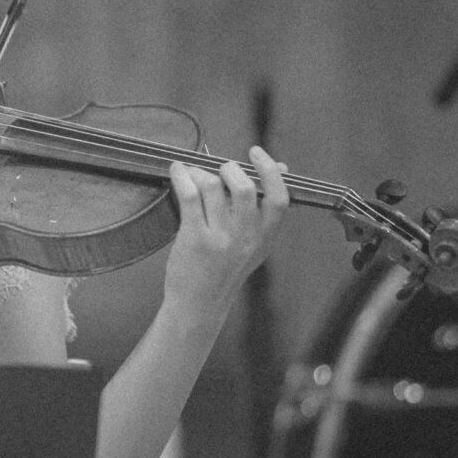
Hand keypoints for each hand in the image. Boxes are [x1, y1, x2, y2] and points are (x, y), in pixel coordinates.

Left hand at [161, 145, 288, 308]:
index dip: (270, 170)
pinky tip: (177, 172)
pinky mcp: (194, 238)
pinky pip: (189, 195)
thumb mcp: (253, 243)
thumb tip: (280, 167)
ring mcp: (220, 238)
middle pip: (244, 187)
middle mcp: (245, 237)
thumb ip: (263, 209)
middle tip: (218, 170)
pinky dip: (181, 176)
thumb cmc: (223, 270)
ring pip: (212, 186)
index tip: (256, 153)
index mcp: (264, 237)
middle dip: (228, 169)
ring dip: (199, 171)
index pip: (279, 198)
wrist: (199, 304)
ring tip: (191, 173)